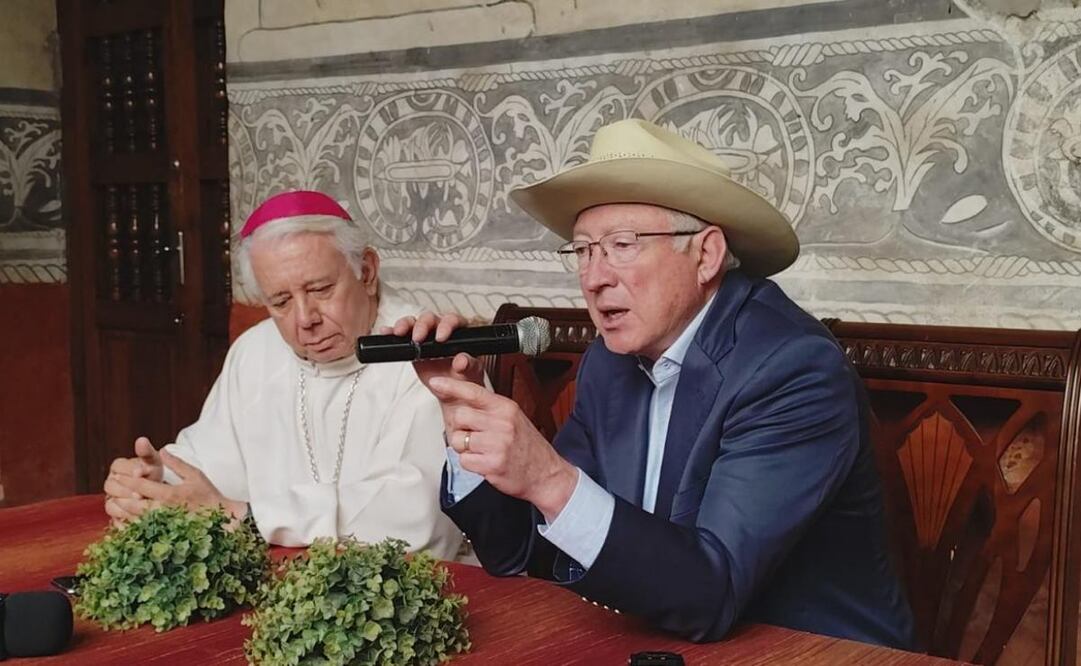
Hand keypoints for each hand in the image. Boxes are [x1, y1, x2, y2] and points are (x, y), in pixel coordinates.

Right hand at [103, 437, 164, 525]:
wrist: (158, 493)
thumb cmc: (154, 474)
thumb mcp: (153, 462)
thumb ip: (146, 453)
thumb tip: (141, 440)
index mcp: (117, 467)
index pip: (117, 467)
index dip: (129, 470)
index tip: (141, 472)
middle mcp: (110, 483)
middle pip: (111, 487)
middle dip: (126, 490)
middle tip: (140, 494)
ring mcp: (110, 500)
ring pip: (110, 505)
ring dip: (124, 508)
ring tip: (139, 510)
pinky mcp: (115, 517)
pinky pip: (115, 521)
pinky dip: (125, 522)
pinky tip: (137, 522)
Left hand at [107, 450, 246, 522]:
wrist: (222, 517)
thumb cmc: (208, 495)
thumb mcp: (195, 475)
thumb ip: (177, 464)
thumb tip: (162, 451)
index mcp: (171, 494)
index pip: (142, 486)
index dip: (128, 480)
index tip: (118, 474)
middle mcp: (165, 510)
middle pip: (134, 504)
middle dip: (120, 495)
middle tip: (111, 488)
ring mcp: (164, 525)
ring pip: (135, 519)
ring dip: (122, 510)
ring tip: (114, 502)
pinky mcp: (165, 534)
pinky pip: (142, 532)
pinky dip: (130, 526)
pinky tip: (123, 520)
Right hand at [384, 311, 486, 421]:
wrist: (454, 389)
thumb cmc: (466, 377)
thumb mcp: (471, 372)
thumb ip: (468, 364)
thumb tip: (461, 361)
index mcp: (459, 332)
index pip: (453, 321)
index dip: (446, 326)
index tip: (441, 338)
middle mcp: (441, 329)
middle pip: (430, 319)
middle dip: (422, 325)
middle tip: (418, 338)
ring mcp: (426, 336)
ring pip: (414, 322)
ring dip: (405, 325)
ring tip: (399, 333)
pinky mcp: (412, 345)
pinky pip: (401, 334)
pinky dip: (392, 332)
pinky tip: (386, 332)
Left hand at [430, 375, 577, 522]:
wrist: (546, 474)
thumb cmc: (527, 446)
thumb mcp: (513, 418)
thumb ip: (489, 409)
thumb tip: (461, 400)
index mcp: (506, 408)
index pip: (473, 392)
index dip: (451, 386)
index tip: (436, 382)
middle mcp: (502, 423)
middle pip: (459, 416)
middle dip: (460, 428)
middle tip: (473, 436)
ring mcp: (498, 443)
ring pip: (458, 440)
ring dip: (464, 448)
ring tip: (482, 450)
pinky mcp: (492, 464)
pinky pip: (464, 460)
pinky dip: (470, 464)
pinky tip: (485, 462)